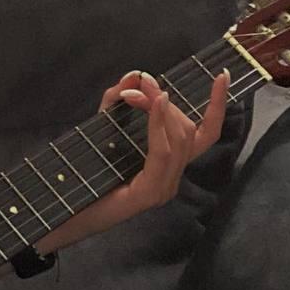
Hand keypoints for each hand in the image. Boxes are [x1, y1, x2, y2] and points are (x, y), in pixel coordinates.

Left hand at [39, 67, 229, 251]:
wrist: (66, 215)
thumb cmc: (85, 176)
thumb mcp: (103, 131)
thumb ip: (117, 103)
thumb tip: (134, 74)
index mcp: (168, 169)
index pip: (205, 135)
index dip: (218, 106)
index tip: (223, 75)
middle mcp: (171, 180)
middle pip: (187, 130)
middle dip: (166, 100)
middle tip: (144, 81)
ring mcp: (163, 189)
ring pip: (178, 138)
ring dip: (160, 108)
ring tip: (143, 89)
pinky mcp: (150, 193)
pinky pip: (162, 152)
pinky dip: (158, 125)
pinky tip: (154, 103)